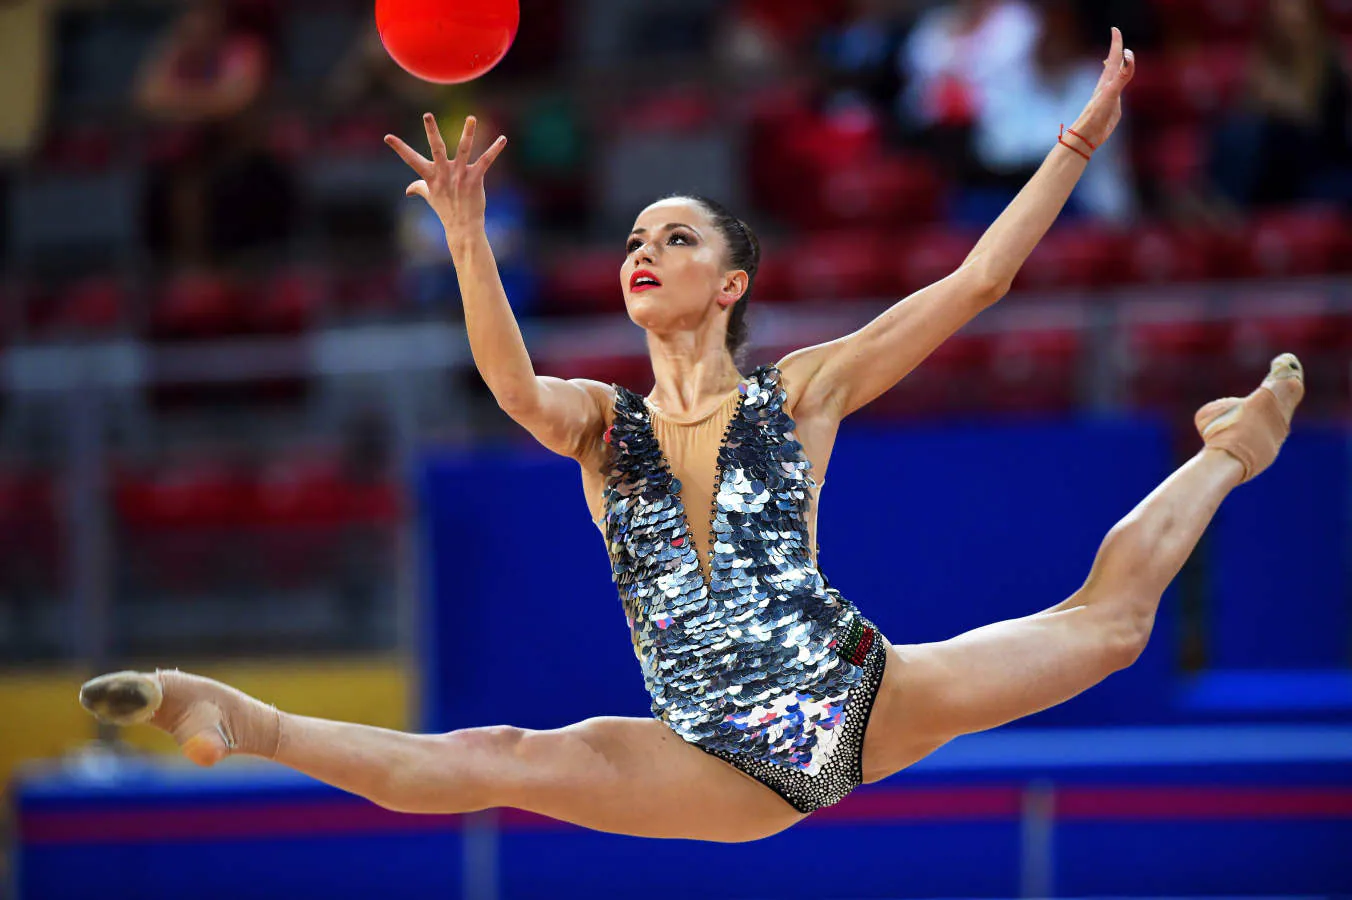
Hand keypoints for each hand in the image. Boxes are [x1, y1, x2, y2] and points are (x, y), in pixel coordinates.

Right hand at [385, 114, 507, 244]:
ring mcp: (460, 176)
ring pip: (463, 150)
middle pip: (436, 149)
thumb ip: (419, 188)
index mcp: (431, 176)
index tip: (387, 137)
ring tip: (471, 118)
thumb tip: (408, 190)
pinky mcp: (475, 179)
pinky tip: (503, 139)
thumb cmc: (446, 210)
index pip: (411, 159)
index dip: (399, 148)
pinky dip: (495, 149)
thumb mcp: (430, 197)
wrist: (463, 226)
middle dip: (431, 131)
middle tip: (427, 115)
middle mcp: (444, 174)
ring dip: (468, 133)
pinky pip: (486, 160)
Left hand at [1069, 27, 1135, 148]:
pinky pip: (1115, 89)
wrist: (1086, 136)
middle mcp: (1106, 85)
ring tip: (1114, 57)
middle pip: (1112, 62)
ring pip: (1112, 75)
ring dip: (1114, 64)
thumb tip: (1127, 57)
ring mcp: (1108, 95)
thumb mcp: (1110, 93)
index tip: (1115, 29)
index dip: (1116, 43)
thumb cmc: (1096, 116)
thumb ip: (1121, 76)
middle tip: (1117, 36)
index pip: (1113, 57)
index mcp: (1106, 81)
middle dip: (1116, 49)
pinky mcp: (1111, 106)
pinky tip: (1112, 84)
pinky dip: (1116, 82)